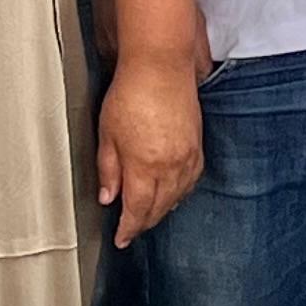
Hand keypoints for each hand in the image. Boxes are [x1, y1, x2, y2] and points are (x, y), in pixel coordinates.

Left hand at [99, 53, 206, 241]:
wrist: (161, 67)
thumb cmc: (131, 94)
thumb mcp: (108, 135)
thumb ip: (109, 170)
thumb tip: (109, 197)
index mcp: (145, 167)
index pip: (138, 210)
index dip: (129, 229)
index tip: (121, 239)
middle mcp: (171, 167)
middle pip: (160, 207)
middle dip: (145, 222)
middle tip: (132, 230)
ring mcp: (188, 156)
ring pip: (178, 196)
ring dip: (163, 209)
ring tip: (150, 214)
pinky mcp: (197, 145)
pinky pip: (191, 180)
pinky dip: (181, 192)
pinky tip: (173, 191)